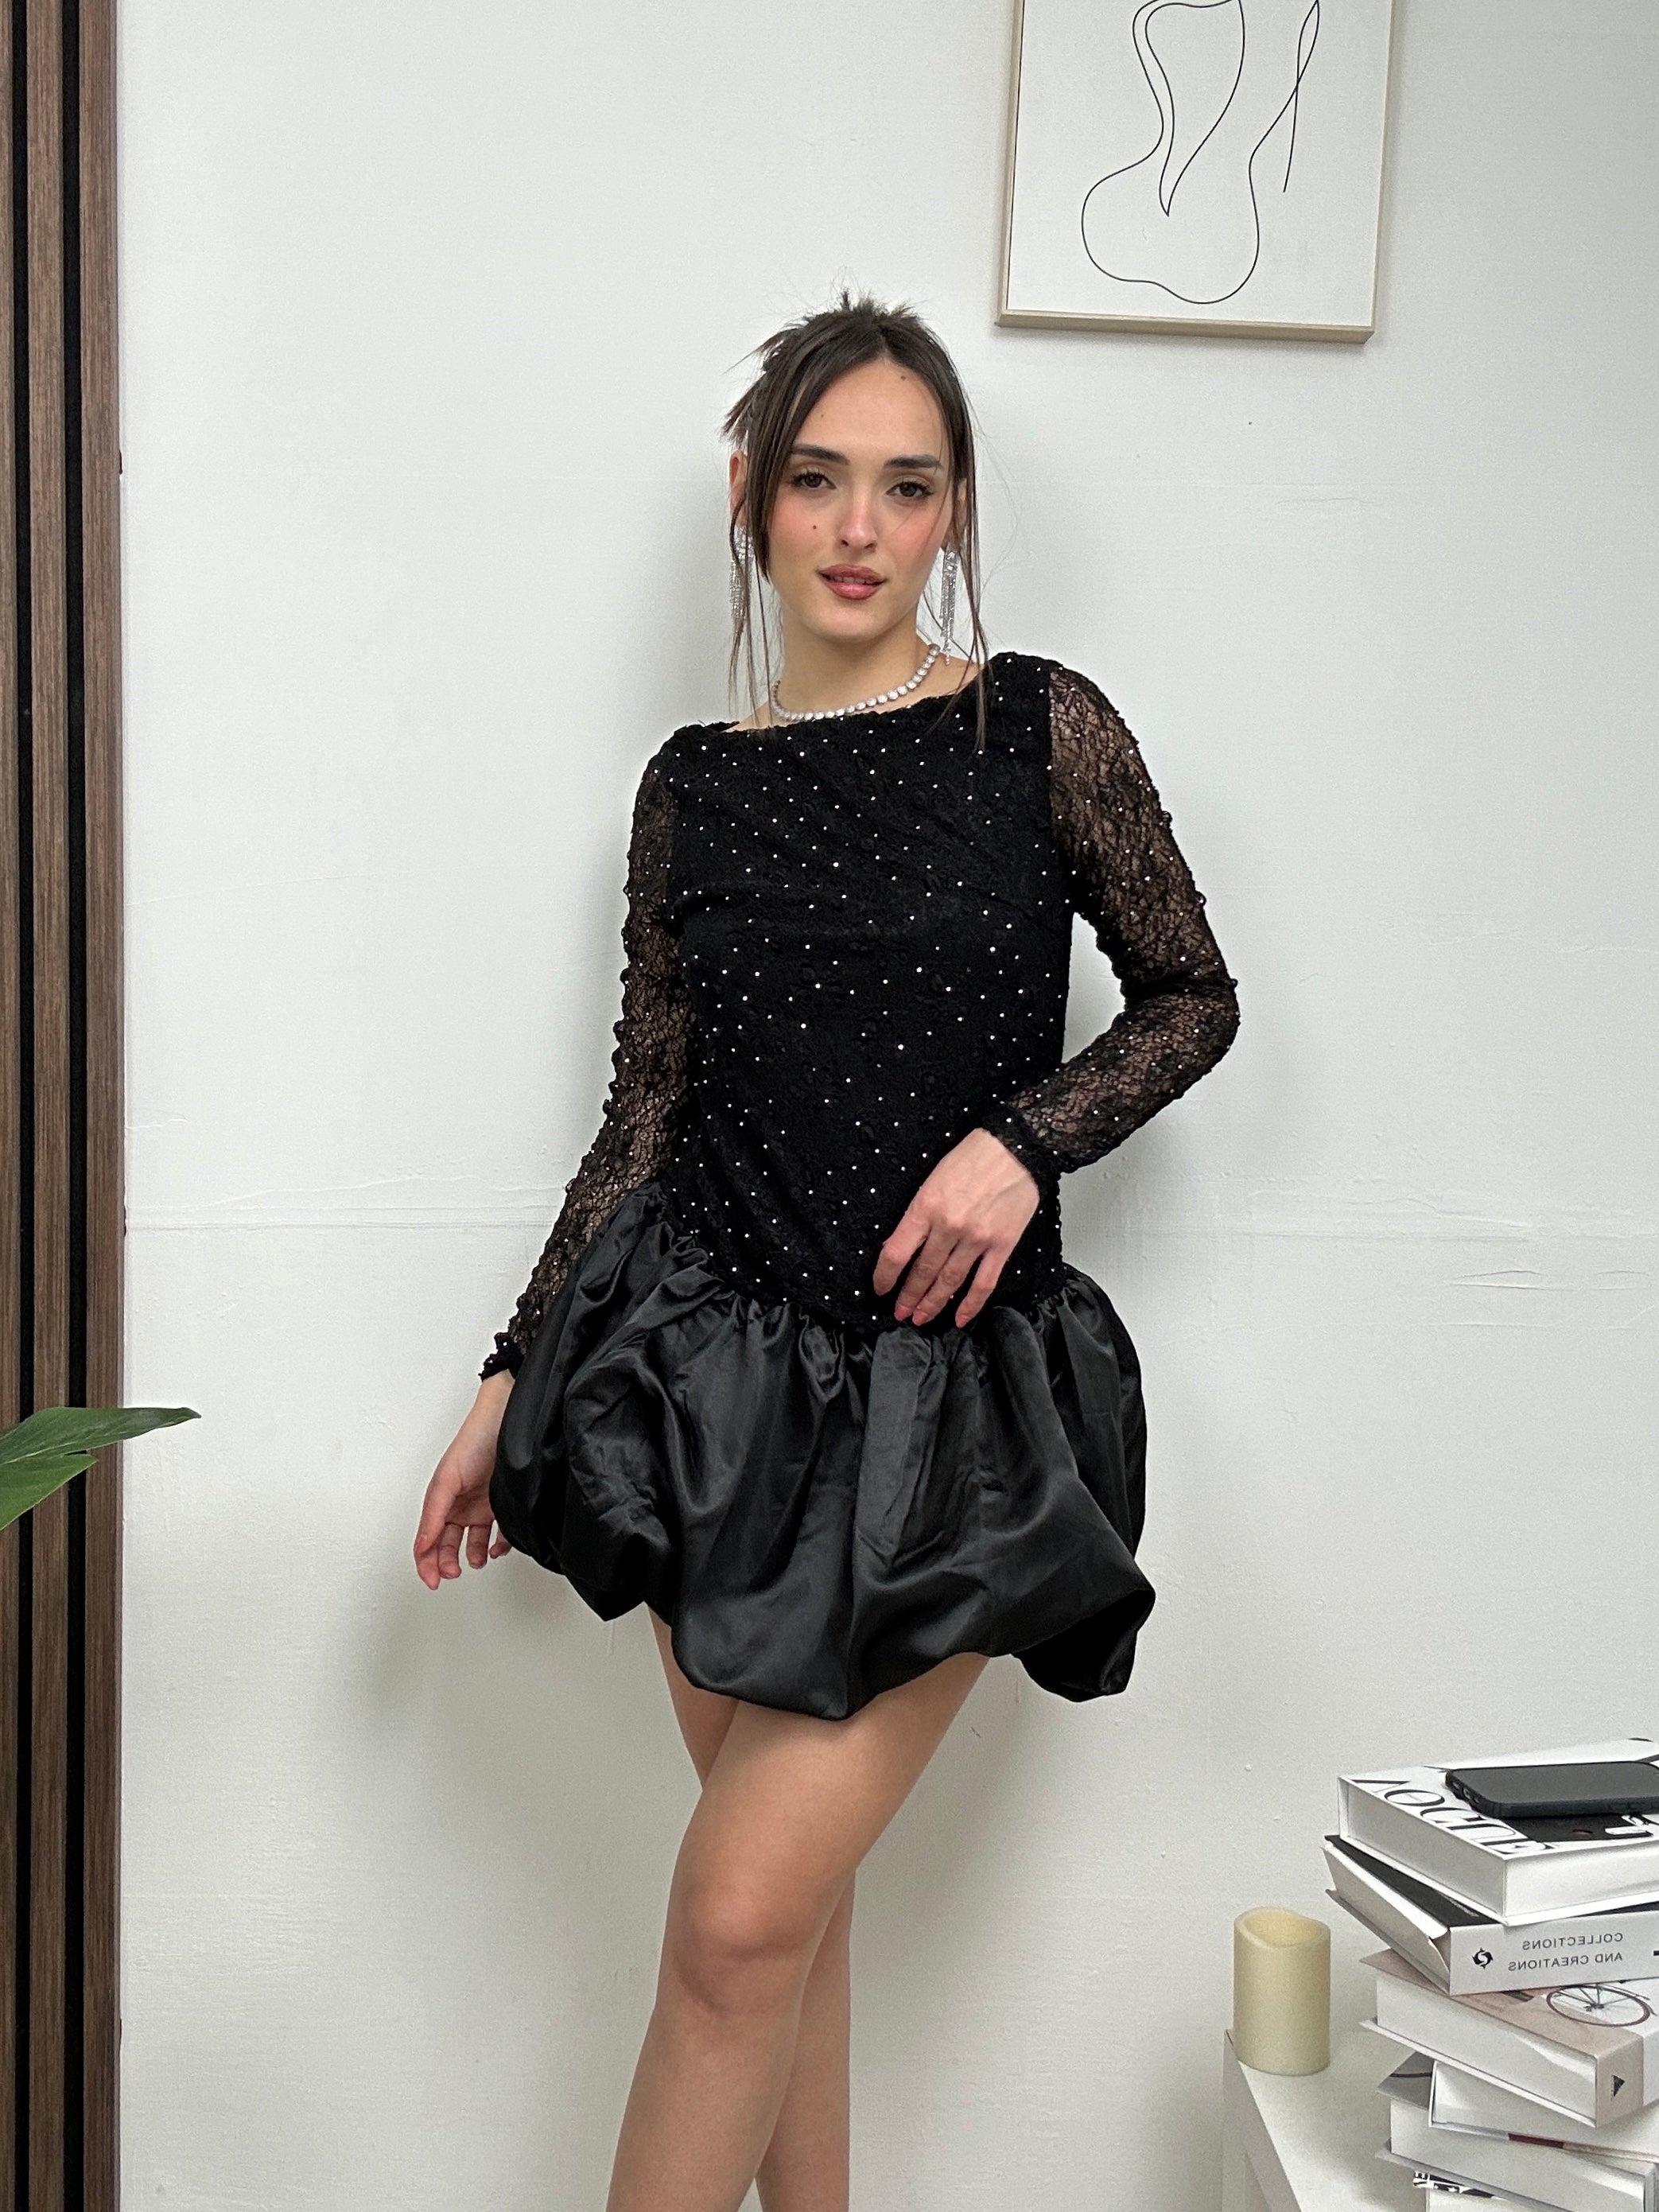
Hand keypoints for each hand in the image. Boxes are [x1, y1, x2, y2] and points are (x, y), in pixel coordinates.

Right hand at [414, 1372, 516, 1588]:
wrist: (508, 1421)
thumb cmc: (474, 1440)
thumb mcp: (446, 1479)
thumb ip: (434, 1514)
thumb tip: (423, 1546)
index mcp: (442, 1501)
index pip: (428, 1540)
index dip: (426, 1563)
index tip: (432, 1580)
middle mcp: (461, 1506)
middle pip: (447, 1545)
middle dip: (446, 1563)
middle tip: (451, 1573)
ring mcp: (483, 1507)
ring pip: (474, 1544)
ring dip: (472, 1557)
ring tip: (475, 1560)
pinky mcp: (505, 1506)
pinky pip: (501, 1535)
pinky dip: (499, 1546)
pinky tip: (497, 1547)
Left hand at [872, 1128, 1041, 1327]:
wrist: (1017, 1146)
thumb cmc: (974, 1156)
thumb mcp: (932, 1179)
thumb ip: (918, 1213)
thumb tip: (900, 1244)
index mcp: (926, 1206)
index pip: (896, 1252)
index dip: (884, 1276)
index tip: (880, 1288)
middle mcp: (949, 1226)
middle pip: (921, 1272)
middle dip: (907, 1297)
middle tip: (899, 1312)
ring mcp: (977, 1238)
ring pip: (949, 1282)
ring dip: (932, 1304)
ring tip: (920, 1318)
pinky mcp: (1002, 1245)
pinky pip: (983, 1283)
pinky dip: (971, 1305)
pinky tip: (960, 1318)